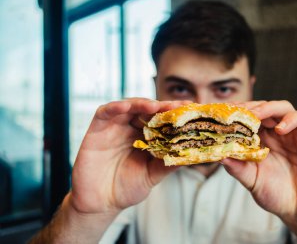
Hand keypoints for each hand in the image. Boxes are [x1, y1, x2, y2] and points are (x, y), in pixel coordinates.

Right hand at [70, 98, 187, 213]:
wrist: (100, 204)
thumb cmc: (125, 189)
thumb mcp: (151, 176)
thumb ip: (167, 164)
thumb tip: (190, 154)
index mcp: (145, 137)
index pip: (160, 119)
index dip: (173, 113)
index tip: (189, 108)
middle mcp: (130, 129)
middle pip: (146, 109)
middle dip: (161, 106)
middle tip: (176, 106)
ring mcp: (114, 128)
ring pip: (128, 106)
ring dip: (141, 103)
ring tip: (155, 106)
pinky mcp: (96, 129)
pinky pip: (104, 112)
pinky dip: (115, 107)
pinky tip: (126, 106)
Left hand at [222, 101, 296, 236]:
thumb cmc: (277, 195)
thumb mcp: (252, 181)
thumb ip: (238, 168)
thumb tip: (219, 156)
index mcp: (262, 140)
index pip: (250, 117)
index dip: (238, 112)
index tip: (225, 112)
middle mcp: (278, 133)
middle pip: (265, 108)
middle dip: (251, 107)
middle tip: (239, 110)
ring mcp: (296, 133)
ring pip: (284, 108)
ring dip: (269, 107)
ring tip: (256, 115)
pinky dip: (293, 118)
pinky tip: (281, 129)